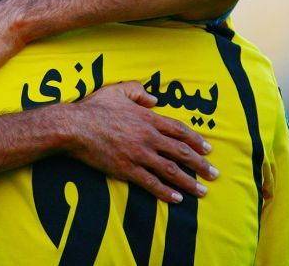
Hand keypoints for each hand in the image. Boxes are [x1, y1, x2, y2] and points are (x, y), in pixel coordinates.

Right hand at [69, 81, 217, 202]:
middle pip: (182, 153)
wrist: (74, 127)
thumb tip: (154, 99)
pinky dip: (166, 192)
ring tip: (202, 191)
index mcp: (148, 118)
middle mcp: (148, 137)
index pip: (180, 131)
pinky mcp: (127, 169)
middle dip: (201, 165)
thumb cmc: (94, 107)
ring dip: (189, 182)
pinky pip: (151, 183)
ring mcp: (139, 154)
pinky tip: (177, 199)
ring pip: (171, 171)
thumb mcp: (117, 90)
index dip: (196, 140)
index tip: (208, 149)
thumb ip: (138, 91)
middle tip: (214, 174)